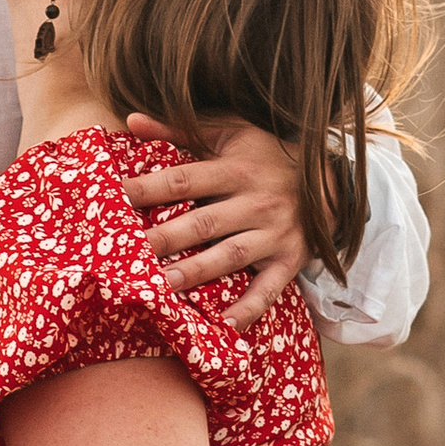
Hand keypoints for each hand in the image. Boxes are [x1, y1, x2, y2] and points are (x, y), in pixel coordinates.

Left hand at [123, 113, 305, 328]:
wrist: (330, 180)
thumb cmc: (267, 153)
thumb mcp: (229, 131)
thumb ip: (179, 128)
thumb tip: (132, 120)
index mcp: (237, 168)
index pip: (184, 178)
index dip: (148, 188)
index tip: (114, 197)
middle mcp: (256, 202)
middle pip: (202, 222)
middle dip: (165, 238)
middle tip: (129, 252)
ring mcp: (275, 234)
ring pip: (231, 255)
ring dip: (197, 272)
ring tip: (163, 285)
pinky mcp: (289, 260)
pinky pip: (268, 290)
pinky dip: (247, 309)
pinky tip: (223, 325)